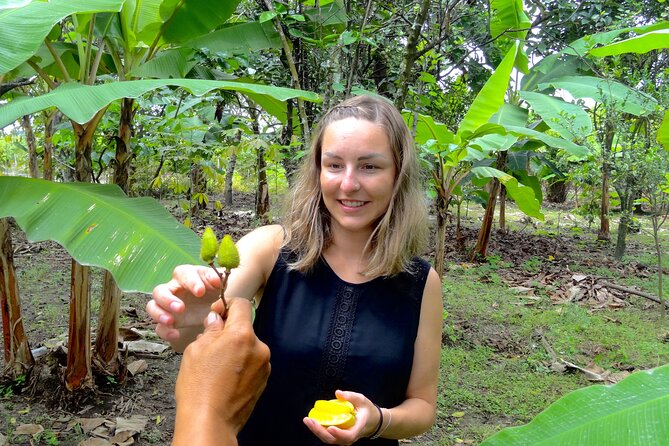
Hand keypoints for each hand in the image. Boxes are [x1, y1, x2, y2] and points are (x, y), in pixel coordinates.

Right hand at [147, 264, 224, 349]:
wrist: (214, 308)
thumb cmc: (214, 290)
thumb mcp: (219, 283)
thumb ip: (217, 279)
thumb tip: (216, 280)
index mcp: (186, 276)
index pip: (183, 274)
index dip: (190, 282)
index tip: (200, 292)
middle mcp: (173, 289)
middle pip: (160, 291)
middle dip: (167, 299)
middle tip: (180, 308)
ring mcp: (167, 306)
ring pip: (152, 307)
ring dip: (159, 314)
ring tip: (171, 321)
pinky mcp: (167, 321)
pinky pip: (159, 327)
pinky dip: (165, 331)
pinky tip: (176, 335)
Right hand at [174, 298, 270, 442]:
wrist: (210, 422)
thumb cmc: (199, 386)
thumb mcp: (196, 349)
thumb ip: (211, 330)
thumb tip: (217, 320)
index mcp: (242, 335)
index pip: (242, 305)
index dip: (227, 305)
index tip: (216, 313)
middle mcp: (259, 348)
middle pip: (244, 329)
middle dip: (229, 332)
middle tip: (210, 344)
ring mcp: (264, 365)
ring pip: (248, 347)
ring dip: (235, 349)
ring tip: (216, 365)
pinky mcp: (263, 380)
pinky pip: (252, 363)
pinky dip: (241, 364)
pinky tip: (225, 377)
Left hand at [303, 390, 379, 444]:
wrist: (371, 421)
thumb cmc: (366, 410)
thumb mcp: (362, 400)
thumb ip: (350, 396)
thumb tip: (338, 393)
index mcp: (358, 428)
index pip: (348, 436)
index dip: (338, 434)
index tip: (330, 427)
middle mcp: (350, 437)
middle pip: (334, 439)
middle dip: (320, 431)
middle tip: (310, 420)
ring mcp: (343, 438)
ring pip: (328, 439)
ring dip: (316, 431)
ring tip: (307, 420)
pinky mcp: (338, 436)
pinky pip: (327, 435)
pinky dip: (318, 429)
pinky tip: (311, 421)